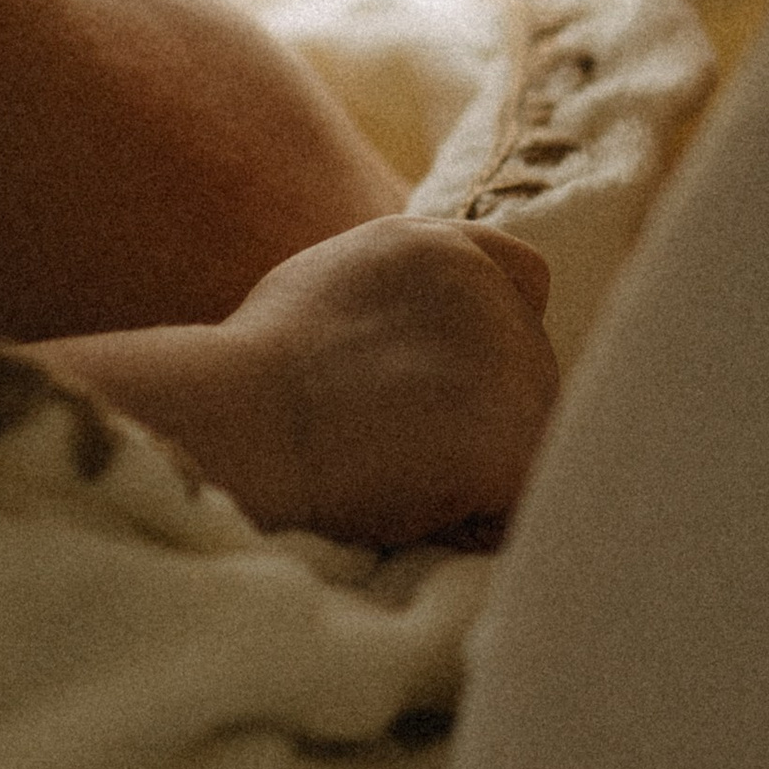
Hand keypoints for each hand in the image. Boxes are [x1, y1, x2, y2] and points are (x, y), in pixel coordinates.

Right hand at [211, 218, 557, 546]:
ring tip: (389, 473)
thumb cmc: (249, 374)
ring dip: (478, 472)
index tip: (451, 380)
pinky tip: (407, 508)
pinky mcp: (518, 438)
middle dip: (483, 416)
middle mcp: (486, 289)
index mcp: (437, 246)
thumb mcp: (326, 285)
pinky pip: (518, 503)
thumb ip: (399, 296)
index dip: (499, 332)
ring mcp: (510, 361)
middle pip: (532, 371)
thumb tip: (426, 337)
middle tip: (393, 443)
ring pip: (530, 439)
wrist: (237, 421)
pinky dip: (473, 522)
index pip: (524, 277)